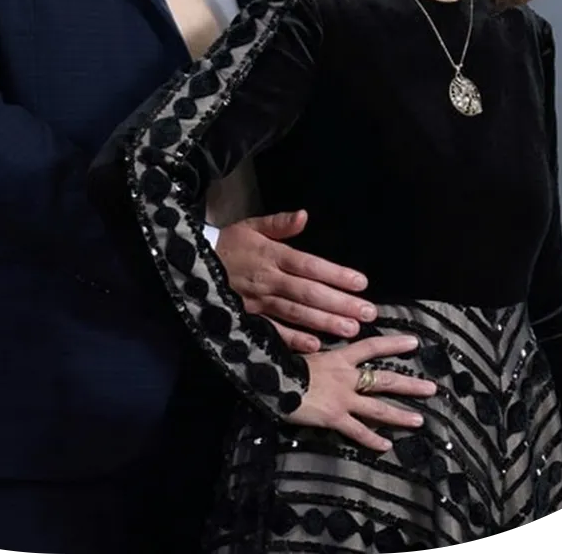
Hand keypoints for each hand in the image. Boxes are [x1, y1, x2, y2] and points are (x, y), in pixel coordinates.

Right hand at [215, 210, 374, 352]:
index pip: (309, 265)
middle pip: (309, 293)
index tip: (361, 283)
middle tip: (367, 313)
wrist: (193, 263)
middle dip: (340, 304)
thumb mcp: (251, 226)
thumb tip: (304, 215)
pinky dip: (293, 339)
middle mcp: (268, 279)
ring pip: (296, 313)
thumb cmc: (229, 244)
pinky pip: (274, 330)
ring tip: (351, 329)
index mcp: (272, 255)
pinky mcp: (249, 317)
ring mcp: (259, 301)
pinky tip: (315, 345)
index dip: (335, 274)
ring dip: (324, 322)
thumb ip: (279, 224)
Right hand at [287, 334, 436, 451]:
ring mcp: (343, 399)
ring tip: (420, 420)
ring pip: (378, 408)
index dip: (394, 343)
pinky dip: (373, 440)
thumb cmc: (280, 363)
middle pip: (384, 379)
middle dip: (410, 384)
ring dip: (401, 415)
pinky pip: (358, 431)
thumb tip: (315, 342)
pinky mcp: (335, 418)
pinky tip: (386, 446)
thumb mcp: (301, 350)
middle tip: (431, 388)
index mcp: (339, 357)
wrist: (271, 382)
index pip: (372, 346)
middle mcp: (346, 377)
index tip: (414, 342)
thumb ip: (315, 348)